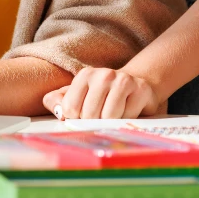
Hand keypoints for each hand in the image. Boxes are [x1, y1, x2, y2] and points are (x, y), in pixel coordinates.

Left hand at [42, 67, 159, 119]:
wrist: (133, 84)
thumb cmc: (100, 94)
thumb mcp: (76, 94)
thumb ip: (57, 102)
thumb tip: (58, 112)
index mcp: (85, 75)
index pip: (70, 109)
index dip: (76, 118)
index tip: (83, 114)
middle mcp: (103, 75)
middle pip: (90, 115)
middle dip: (94, 122)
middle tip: (101, 115)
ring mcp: (123, 81)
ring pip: (109, 117)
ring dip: (111, 122)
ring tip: (114, 112)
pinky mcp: (141, 90)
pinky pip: (128, 117)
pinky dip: (126, 119)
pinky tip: (127, 109)